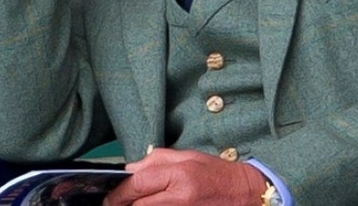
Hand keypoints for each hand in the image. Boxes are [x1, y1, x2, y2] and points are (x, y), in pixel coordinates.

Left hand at [103, 148, 267, 204]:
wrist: (247, 194)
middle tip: (114, 204)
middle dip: (123, 205)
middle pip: (138, 205)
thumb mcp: (186, 156)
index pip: (137, 184)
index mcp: (178, 175)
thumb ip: (154, 160)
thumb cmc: (216, 174)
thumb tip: (130, 170)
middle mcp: (180, 197)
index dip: (118, 192)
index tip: (109, 196)